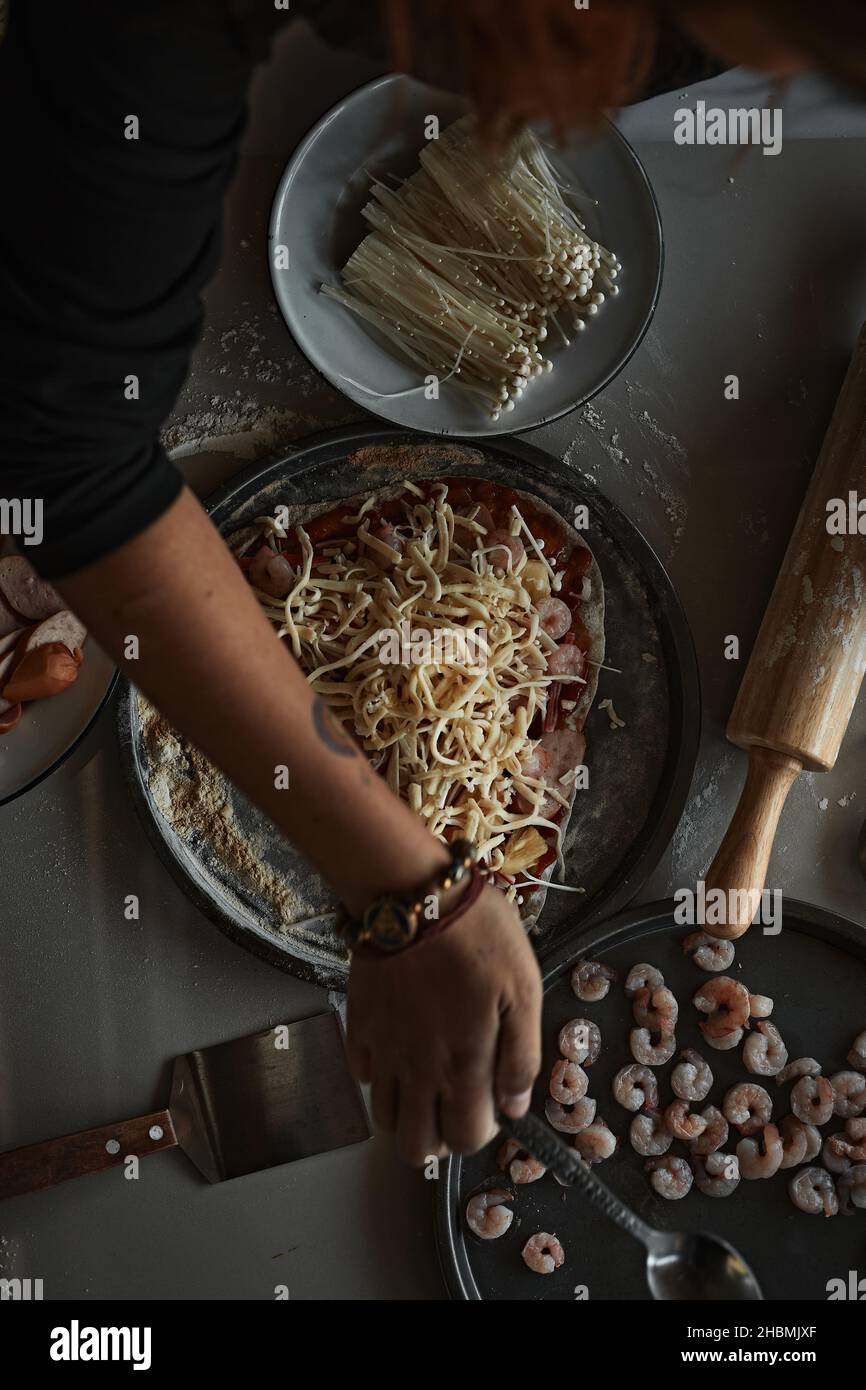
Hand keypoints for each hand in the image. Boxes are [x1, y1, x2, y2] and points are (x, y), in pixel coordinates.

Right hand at [346, 886, 542, 1164]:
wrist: (412, 894)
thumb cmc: (477, 936)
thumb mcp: (523, 989)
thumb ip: (521, 1056)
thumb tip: (514, 1106)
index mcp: (463, 1065)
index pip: (466, 1139)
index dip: (481, 1133)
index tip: (490, 1106)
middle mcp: (417, 1070)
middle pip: (415, 1147)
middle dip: (439, 1140)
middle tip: (454, 1104)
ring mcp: (382, 1050)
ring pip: (384, 1118)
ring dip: (407, 1113)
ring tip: (427, 1083)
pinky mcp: (357, 1024)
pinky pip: (361, 1073)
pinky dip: (379, 1074)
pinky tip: (399, 1048)